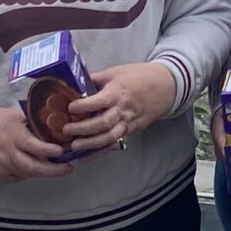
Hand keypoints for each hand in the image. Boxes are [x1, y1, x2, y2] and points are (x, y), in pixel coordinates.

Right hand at [0, 104, 73, 180]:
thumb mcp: (12, 116)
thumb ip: (30, 124)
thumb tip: (52, 126)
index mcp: (13, 135)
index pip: (34, 146)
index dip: (49, 150)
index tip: (62, 151)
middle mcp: (8, 153)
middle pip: (33, 167)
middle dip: (53, 171)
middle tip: (67, 169)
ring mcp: (2, 167)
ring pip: (27, 174)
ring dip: (41, 171)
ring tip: (53, 167)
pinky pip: (17, 176)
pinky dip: (26, 173)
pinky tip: (32, 167)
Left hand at [63, 62, 182, 155]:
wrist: (164, 87)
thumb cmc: (137, 77)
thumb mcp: (115, 72)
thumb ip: (94, 79)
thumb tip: (71, 82)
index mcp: (118, 92)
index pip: (101, 101)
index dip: (85, 105)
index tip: (70, 107)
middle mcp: (123, 109)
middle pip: (103, 123)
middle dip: (83, 128)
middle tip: (66, 130)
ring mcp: (128, 123)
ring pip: (109, 138)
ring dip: (90, 144)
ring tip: (74, 146)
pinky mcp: (130, 132)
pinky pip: (114, 145)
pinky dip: (99, 153)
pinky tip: (84, 157)